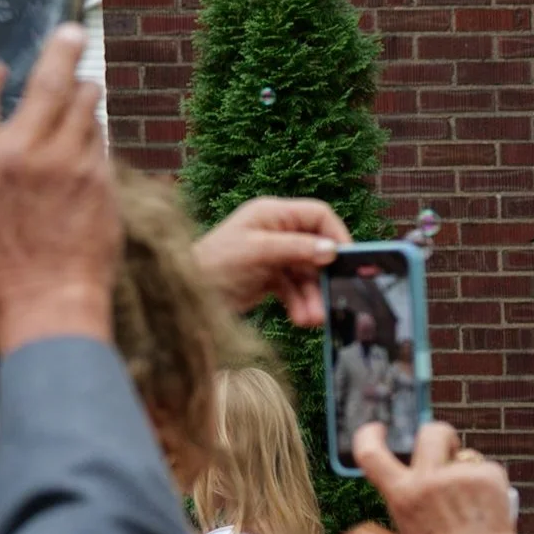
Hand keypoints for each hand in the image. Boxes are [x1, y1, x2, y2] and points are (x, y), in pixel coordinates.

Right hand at [0, 26, 117, 355]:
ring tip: (87, 82)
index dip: (11, 66)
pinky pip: (100, 144)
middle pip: (51, 86)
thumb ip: (0, 146)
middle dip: (63, 53)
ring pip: (84, 112)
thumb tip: (4, 82)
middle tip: (74, 33)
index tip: (21, 47)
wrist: (45, 300)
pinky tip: (93, 129)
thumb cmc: (4, 261)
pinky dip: (95, 132)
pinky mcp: (100, 183)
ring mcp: (66, 166)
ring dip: (86, 94)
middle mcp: (23, 152)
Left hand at [191, 196, 347, 325]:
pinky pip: (295, 289)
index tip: (346, 260)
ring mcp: (274, 255)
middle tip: (333, 297)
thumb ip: (296, 249)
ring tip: (313, 318)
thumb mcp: (258, 252)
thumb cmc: (214, 263)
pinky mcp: (270, 277)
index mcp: (273, 214)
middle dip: (323, 276)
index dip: (336, 235)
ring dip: (313, 296)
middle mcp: (276, 231)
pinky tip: (300, 318)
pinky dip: (300, 303)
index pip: (319, 216)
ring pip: (308, 274)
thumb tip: (332, 251)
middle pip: (316, 249)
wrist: (186, 295)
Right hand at [354, 421, 519, 533]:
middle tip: (448, 446)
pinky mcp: (489, 475)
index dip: (369, 435)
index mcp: (401, 495)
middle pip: (431, 432)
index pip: (371, 454)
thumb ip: (410, 497)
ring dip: (467, 469)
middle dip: (439, 434)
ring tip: (471, 503)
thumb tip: (419, 471)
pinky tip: (488, 507)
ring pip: (465, 455)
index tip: (378, 428)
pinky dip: (489, 483)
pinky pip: (487, 468)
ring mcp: (460, 475)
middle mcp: (427, 480)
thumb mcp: (408, 528)